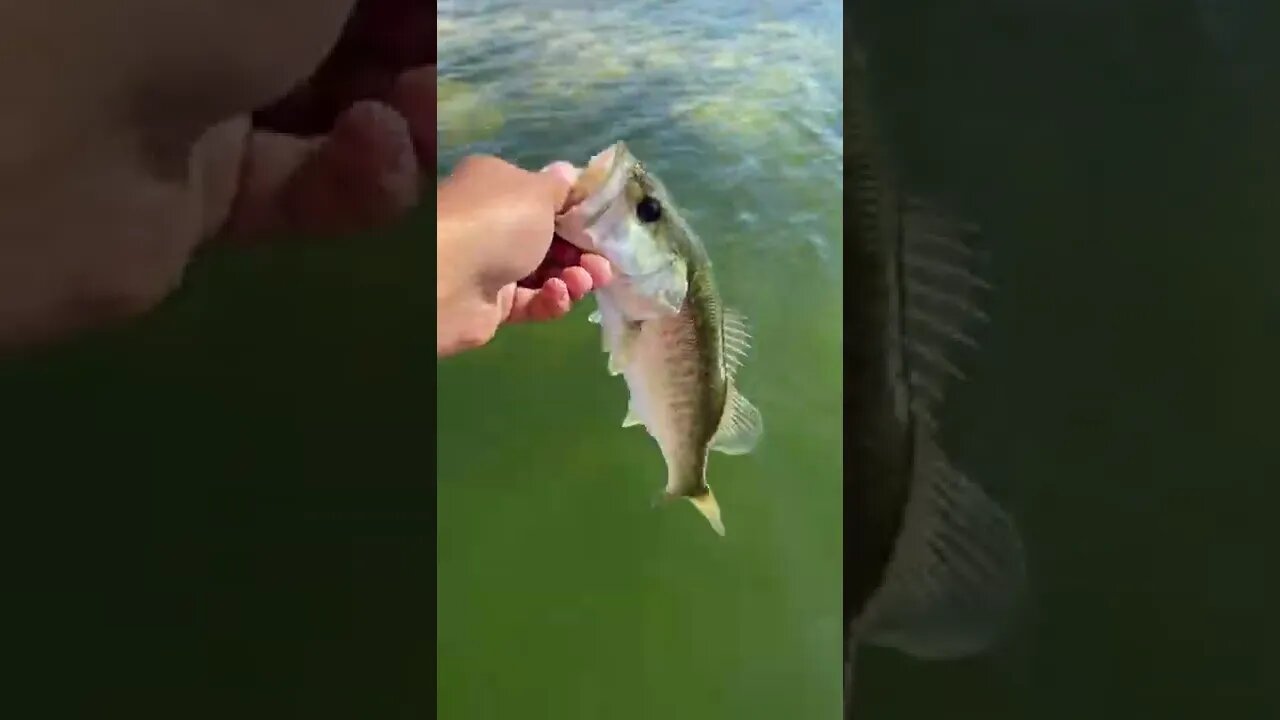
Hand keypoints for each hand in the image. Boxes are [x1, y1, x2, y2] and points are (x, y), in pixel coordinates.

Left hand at [436, 156, 612, 356]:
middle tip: (604, 263)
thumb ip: (562, 188)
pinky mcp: (493, 305)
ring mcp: (491, 266)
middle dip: (583, 251)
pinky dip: (551, 299)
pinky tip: (558, 294)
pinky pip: (532, 302)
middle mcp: (492, 223)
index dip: (578, 212)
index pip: (545, 197)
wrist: (445, 280)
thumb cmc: (497, 222)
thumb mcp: (538, 192)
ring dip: (573, 277)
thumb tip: (569, 173)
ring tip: (585, 280)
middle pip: (551, 238)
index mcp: (498, 186)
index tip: (607, 225)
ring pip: (546, 273)